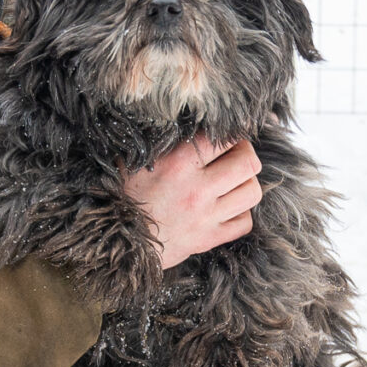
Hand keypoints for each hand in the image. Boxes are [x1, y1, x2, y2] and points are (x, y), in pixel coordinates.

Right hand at [121, 137, 261, 270]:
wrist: (114, 241)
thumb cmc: (121, 197)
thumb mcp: (135, 160)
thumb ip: (162, 143)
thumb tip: (182, 125)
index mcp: (178, 163)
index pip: (223, 138)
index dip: (229, 134)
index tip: (225, 138)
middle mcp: (197, 188)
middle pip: (248, 164)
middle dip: (246, 155)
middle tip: (235, 156)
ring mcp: (206, 216)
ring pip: (251, 193)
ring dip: (246, 184)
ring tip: (233, 182)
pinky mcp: (208, 239)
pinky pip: (244, 223)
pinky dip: (241, 214)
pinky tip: (227, 208)